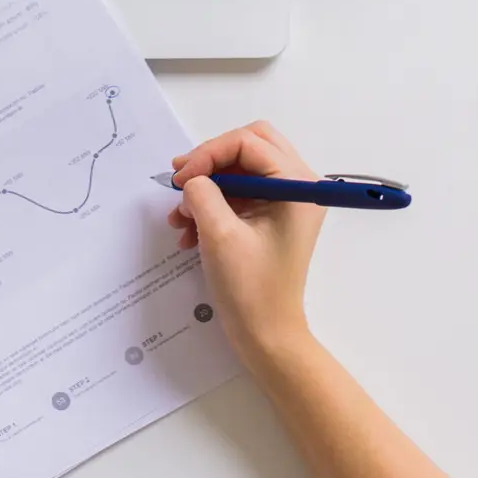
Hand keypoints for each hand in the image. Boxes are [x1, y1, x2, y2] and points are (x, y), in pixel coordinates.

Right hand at [167, 121, 323, 360]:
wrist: (266, 335)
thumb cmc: (250, 288)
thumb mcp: (219, 235)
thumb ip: (202, 193)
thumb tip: (191, 177)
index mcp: (298, 185)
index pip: (248, 142)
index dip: (209, 153)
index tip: (180, 179)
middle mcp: (298, 186)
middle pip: (248, 146)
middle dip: (210, 161)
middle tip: (181, 181)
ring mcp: (286, 201)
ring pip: (240, 169)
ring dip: (207, 187)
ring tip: (180, 218)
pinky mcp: (272, 217)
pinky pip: (238, 193)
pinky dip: (212, 204)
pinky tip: (189, 231)